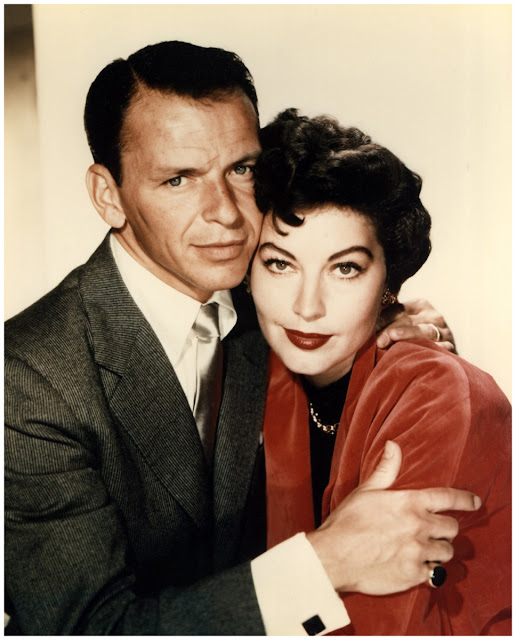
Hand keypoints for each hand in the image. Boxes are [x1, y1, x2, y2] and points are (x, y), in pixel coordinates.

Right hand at [306, 441, 479, 594]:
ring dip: (439, 550)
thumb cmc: (347, 522)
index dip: (465, 500)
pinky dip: (430, 571)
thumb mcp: (366, 491)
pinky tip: (418, 567)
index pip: (448, 498)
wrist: (334, 556)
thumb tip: (393, 445)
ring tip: (426, 549)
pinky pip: (436, 574)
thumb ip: (386, 469)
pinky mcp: (414, 575)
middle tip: (434, 530)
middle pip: (452, 528)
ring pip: (447, 552)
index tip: (475, 502)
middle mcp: (419, 526)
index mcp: (410, 503)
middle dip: (445, 528)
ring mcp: (418, 552)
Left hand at [376, 299, 455, 352]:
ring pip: (424, 331)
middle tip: (379, 340)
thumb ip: (388, 321)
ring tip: (394, 337)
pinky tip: (417, 352)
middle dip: (392, 329)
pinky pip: (440, 347)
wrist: (439, 358)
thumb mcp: (402, 325)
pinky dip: (429, 349)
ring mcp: (444, 332)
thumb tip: (363, 325)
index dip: (383, 318)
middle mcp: (434, 316)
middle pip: (409, 320)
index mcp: (421, 305)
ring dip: (408, 335)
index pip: (399, 309)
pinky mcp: (451, 348)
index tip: (370, 328)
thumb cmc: (412, 339)